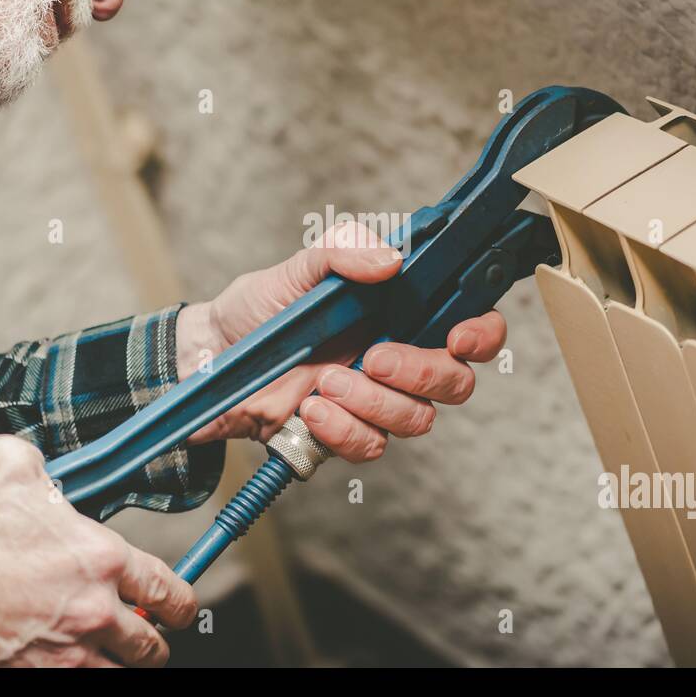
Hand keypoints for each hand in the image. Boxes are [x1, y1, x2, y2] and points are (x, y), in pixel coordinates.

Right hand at [0, 436, 196, 666]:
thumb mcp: (11, 462)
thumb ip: (42, 468)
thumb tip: (40, 471)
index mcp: (102, 560)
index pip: (168, 590)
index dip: (181, 603)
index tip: (180, 608)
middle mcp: (93, 614)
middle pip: (149, 648)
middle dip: (152, 645)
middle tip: (146, 641)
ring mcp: (61, 657)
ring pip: (115, 678)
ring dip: (116, 668)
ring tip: (108, 660)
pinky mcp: (25, 679)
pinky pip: (67, 689)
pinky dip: (69, 678)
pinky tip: (59, 668)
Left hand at [176, 222, 506, 461]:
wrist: (213, 353)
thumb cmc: (263, 306)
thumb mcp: (300, 267)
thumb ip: (343, 251)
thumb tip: (390, 260)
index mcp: (403, 313)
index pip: (472, 325)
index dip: (482, 335)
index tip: (459, 337)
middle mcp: (400, 359)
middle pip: (455, 382)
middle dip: (421, 372)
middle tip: (375, 357)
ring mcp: (376, 401)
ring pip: (417, 419)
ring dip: (373, 402)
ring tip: (325, 382)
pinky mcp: (347, 435)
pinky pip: (371, 446)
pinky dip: (343, 430)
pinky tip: (310, 409)